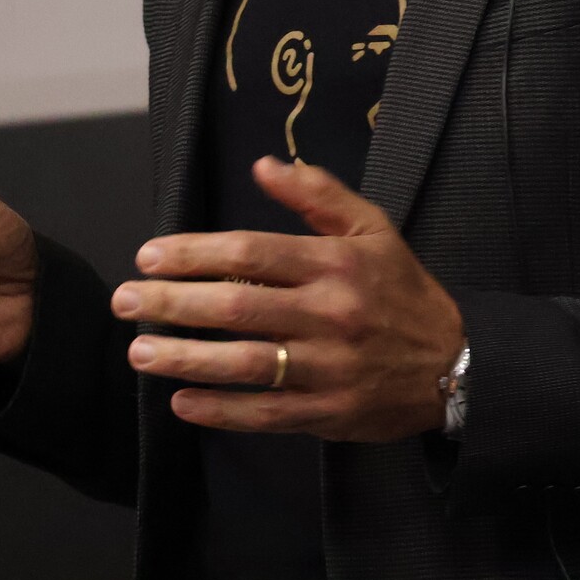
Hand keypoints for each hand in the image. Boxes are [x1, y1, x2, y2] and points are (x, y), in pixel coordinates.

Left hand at [112, 157, 464, 441]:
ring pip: (244, 365)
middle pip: (237, 307)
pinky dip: (219, 412)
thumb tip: (263, 165)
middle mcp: (329, 314)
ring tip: (140, 352)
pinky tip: (181, 403)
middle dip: (172, 304)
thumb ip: (318, 195)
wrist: (454, 364)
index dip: (193, 254)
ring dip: (185, 359)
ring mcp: (327, 368)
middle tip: (124, 302)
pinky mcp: (327, 412)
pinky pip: (263, 414)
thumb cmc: (402, 290)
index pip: (251, 253)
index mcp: (336, 264)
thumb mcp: (373, 229)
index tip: (148, 257)